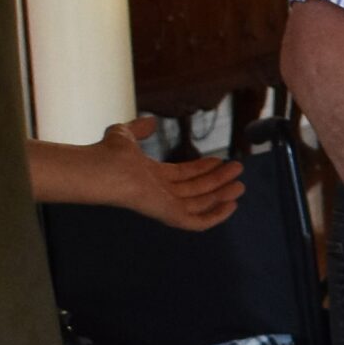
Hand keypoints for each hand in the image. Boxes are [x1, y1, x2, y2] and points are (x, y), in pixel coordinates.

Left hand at [92, 117, 242, 230]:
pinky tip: (232, 205)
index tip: (221, 160)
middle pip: (195, 190)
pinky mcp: (169, 216)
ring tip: (240, 184)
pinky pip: (196, 222)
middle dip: (218, 181)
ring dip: (221, 195)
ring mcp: (165, 206)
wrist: (103, 169)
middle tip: (238, 170)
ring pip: (199, 204)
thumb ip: (139, 128)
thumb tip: (151, 122)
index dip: (203, 168)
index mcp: (152, 178)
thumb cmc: (108, 154)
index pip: (183, 175)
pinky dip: (215, 216)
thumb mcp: (125, 134)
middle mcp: (160, 194)